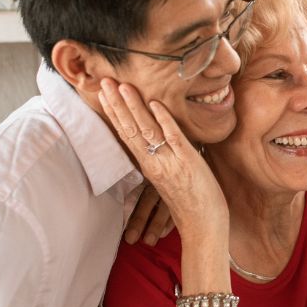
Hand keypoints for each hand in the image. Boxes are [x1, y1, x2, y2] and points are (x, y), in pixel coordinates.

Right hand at [99, 78, 226, 238]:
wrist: (202, 226)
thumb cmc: (189, 202)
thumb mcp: (168, 178)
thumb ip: (161, 158)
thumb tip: (157, 138)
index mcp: (148, 166)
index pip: (126, 134)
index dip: (114, 112)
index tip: (103, 93)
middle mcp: (154, 163)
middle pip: (130, 129)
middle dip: (116, 103)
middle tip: (103, 81)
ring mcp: (170, 162)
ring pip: (147, 130)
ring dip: (134, 106)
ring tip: (122, 86)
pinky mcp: (188, 162)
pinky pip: (174, 137)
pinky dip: (164, 120)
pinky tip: (155, 104)